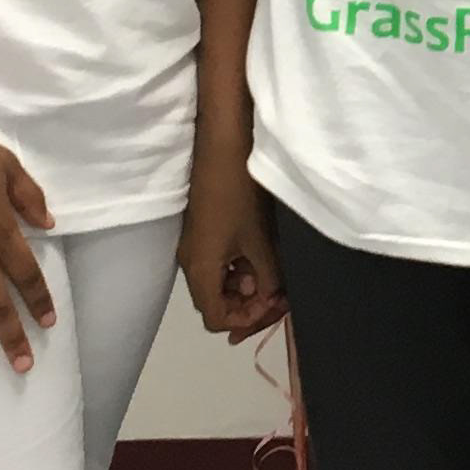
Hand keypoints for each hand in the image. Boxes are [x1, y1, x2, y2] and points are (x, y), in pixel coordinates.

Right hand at [179, 162, 288, 345]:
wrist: (223, 149)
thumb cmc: (241, 195)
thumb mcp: (261, 242)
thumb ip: (268, 278)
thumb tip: (272, 297)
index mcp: (200, 270)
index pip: (216, 317)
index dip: (246, 320)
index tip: (273, 306)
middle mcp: (191, 264)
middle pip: (215, 304)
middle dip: (248, 305)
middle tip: (278, 297)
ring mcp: (194, 248)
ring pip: (218, 284)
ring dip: (245, 287)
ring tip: (273, 276)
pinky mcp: (201, 234)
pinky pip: (218, 265)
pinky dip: (238, 270)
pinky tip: (260, 259)